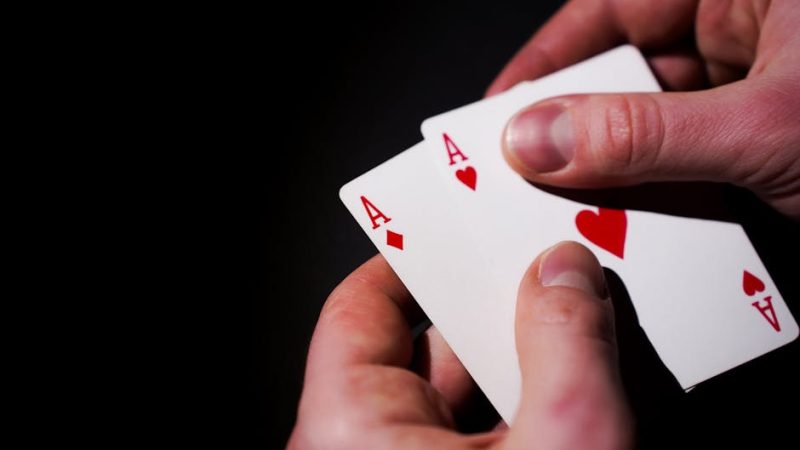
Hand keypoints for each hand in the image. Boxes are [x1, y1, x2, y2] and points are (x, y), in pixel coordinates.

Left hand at [288, 242, 631, 448]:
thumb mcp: (566, 444)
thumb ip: (567, 348)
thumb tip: (565, 272)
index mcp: (351, 435)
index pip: (359, 310)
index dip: (413, 256)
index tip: (459, 222)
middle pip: (421, 348)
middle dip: (488, 308)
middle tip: (538, 267)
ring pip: (458, 397)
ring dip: (515, 364)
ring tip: (574, 328)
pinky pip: (478, 434)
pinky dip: (522, 412)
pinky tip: (576, 391)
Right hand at [488, 0, 799, 219]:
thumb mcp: (762, 128)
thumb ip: (646, 135)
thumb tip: (540, 140)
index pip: (617, 9)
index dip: (550, 58)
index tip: (500, 108)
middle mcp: (745, 26)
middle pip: (626, 70)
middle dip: (582, 124)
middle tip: (534, 170)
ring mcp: (754, 82)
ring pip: (652, 120)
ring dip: (620, 167)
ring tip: (582, 205)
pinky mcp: (759, 136)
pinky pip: (687, 157)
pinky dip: (661, 189)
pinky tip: (635, 218)